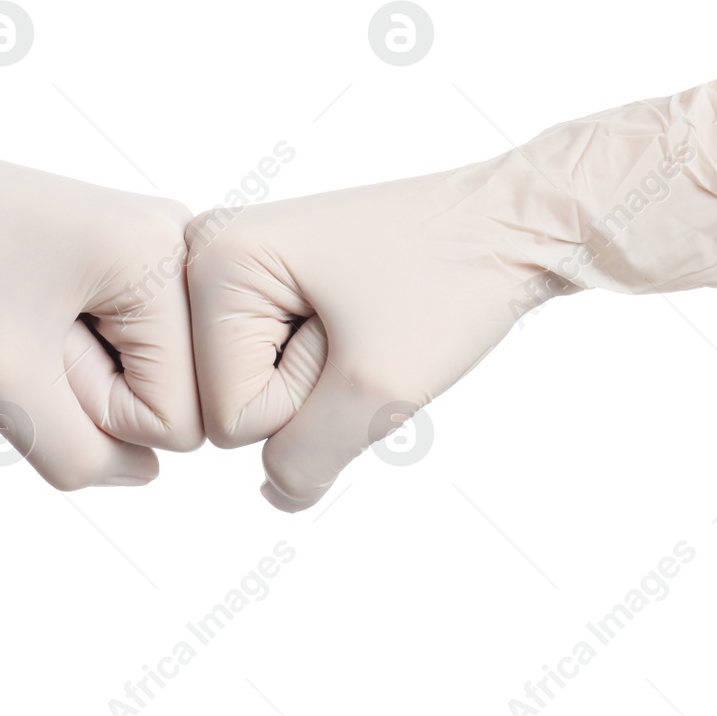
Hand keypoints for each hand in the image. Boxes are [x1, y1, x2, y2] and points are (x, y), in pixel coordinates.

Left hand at [0, 51, 202, 489]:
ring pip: (144, 374)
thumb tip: (144, 472)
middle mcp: (178, 242)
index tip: (36, 344)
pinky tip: (27, 309)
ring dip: (76, 374)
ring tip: (21, 315)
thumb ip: (86, 459)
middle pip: (173, 393)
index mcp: (168, 256)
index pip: (184, 417)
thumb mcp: (4, 386)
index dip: (99, 412)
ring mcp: (150, 245)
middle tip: (26, 329)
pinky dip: (68, 352)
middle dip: (93, 391)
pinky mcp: (119, 254)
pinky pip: (120, 346)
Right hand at [186, 81, 716, 510]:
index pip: (228, 415)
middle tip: (361, 325)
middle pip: (229, 401)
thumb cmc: (450, 281)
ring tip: (363, 318)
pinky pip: (276, 364)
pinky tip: (355, 317)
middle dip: (306, 389)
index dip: (304, 400)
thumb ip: (305, 461)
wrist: (510, 221)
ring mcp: (236, 263)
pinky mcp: (266, 278)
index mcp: (215, 259)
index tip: (353, 331)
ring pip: (256, 388)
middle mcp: (206, 252)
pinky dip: (324, 362)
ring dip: (319, 377)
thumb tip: (278, 494)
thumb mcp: (375, 390)